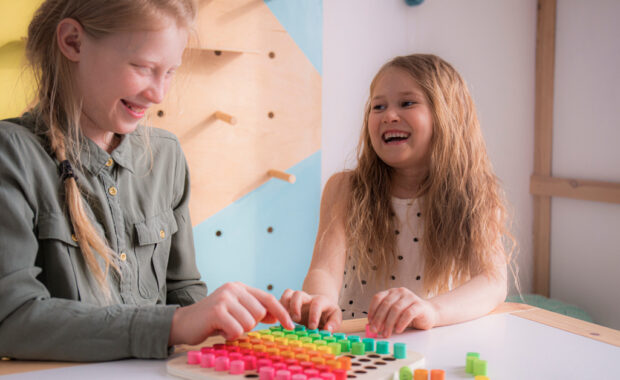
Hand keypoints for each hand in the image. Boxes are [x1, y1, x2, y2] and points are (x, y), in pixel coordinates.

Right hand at [169, 282, 293, 345]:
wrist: (183, 323)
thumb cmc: (212, 320)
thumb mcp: (236, 311)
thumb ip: (255, 311)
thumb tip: (277, 316)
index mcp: (240, 287)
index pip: (268, 298)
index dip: (281, 312)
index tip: (291, 326)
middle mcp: (233, 289)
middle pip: (260, 313)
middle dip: (249, 325)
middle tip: (232, 324)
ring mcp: (225, 298)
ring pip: (249, 323)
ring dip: (238, 331)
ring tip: (225, 327)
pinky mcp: (217, 311)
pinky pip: (237, 330)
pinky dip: (230, 335)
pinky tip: (219, 330)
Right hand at [280, 289, 341, 331]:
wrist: (321, 307)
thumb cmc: (328, 314)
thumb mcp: (335, 317)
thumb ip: (334, 323)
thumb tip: (327, 330)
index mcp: (320, 300)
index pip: (317, 303)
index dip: (314, 314)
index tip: (312, 327)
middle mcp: (307, 298)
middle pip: (299, 294)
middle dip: (295, 306)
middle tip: (296, 319)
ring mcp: (297, 299)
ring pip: (288, 294)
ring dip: (284, 305)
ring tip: (284, 318)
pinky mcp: (289, 303)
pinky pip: (280, 300)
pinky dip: (277, 308)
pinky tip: (277, 319)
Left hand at [368, 287, 437, 336]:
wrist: (429, 314)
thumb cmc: (409, 315)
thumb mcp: (394, 315)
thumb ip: (384, 318)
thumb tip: (372, 327)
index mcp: (392, 292)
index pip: (378, 298)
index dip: (372, 310)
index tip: (370, 322)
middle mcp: (400, 292)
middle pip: (386, 304)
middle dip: (379, 319)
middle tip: (376, 330)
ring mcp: (410, 297)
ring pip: (396, 309)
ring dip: (389, 323)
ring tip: (387, 333)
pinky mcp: (419, 305)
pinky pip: (408, 313)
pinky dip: (401, 322)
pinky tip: (398, 330)